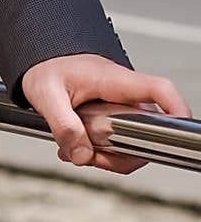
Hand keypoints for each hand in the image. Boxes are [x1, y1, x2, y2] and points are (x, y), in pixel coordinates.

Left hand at [20, 53, 190, 174]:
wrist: (40, 65)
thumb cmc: (46, 69)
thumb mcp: (45, 94)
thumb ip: (63, 125)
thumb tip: (82, 155)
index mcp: (112, 80)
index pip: (158, 88)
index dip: (177, 107)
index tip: (181, 128)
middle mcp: (123, 93)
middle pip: (147, 131)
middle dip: (120, 152)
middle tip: (89, 154)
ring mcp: (120, 107)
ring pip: (132, 143)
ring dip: (106, 155)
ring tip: (74, 150)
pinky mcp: (113, 118)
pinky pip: (118, 143)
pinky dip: (98, 153)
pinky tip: (75, 148)